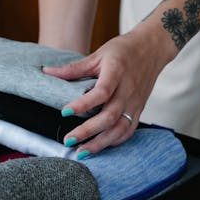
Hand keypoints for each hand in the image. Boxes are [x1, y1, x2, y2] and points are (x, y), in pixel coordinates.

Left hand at [42, 22, 175, 156]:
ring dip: (100, 143)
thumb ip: (74, 68)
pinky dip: (114, 141)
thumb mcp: (98, 54)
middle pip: (110, 116)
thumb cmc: (124, 49)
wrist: (152, 48)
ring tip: (81, 152)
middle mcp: (128, 89)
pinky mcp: (139, 109)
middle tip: (68, 140)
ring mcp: (135, 102)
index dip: (83, 104)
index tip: (64, 112)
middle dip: (88, 131)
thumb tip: (48, 72)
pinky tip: (100, 146)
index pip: (101, 92)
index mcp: (117, 72)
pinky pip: (128, 130)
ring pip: (120, 128)